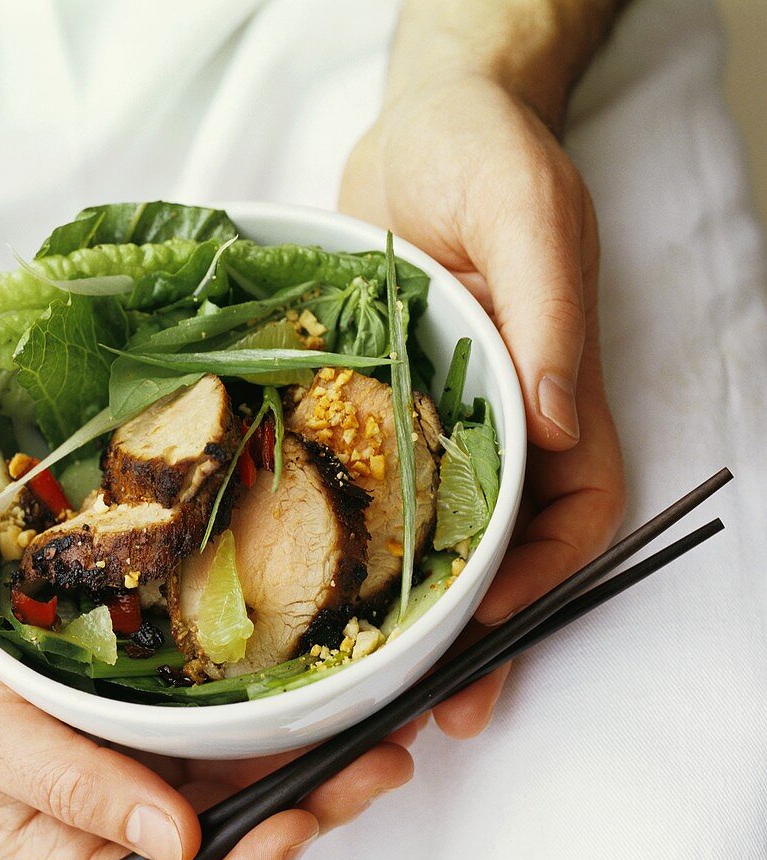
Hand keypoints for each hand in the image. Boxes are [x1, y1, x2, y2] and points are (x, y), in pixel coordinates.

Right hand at [0, 557, 417, 859]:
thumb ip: (63, 790)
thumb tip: (172, 844)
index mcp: (67, 848)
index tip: (286, 832)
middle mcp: (123, 815)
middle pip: (228, 850)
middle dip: (309, 816)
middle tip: (374, 767)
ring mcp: (157, 761)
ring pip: (252, 791)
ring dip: (322, 769)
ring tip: (386, 729)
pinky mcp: (177, 710)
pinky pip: (247, 730)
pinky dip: (298, 721)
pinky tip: (340, 696)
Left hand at [340, 73, 625, 735]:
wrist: (415, 130)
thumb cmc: (485, 156)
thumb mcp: (526, 218)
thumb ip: (547, 318)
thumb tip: (556, 423)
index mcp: (550, 398)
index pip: (571, 515)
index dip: (538, 582)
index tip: (489, 630)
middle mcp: (495, 428)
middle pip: (498, 554)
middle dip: (469, 638)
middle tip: (422, 712)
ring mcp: (433, 427)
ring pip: (430, 544)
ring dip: (404, 621)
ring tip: (363, 691)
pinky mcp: (374, 414)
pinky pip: (368, 496)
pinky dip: (348, 551)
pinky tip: (306, 596)